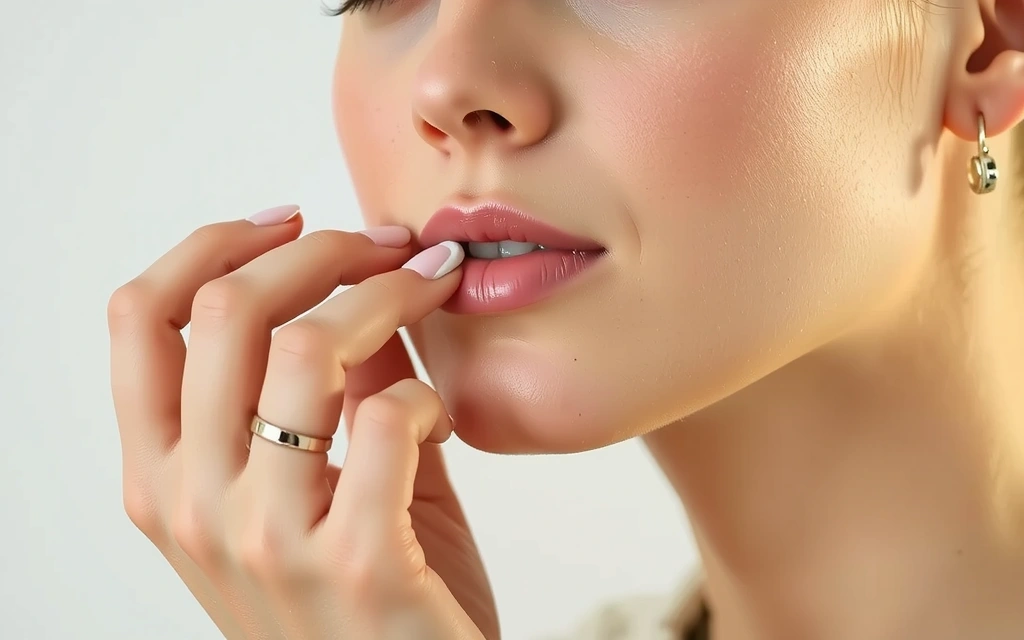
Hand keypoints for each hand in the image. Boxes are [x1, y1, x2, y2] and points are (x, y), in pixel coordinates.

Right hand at [108, 210, 499, 639]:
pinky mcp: (355, 561)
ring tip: (429, 296)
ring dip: (387, 296)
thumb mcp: (308, 489)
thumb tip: (355, 282)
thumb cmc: (361, 600)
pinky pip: (386, 417)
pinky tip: (437, 417)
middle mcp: (191, 505)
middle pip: (228, 310)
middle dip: (325, 249)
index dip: (214, 245)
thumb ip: (323, 389)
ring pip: (308, 347)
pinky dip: (424, 394)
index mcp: (162, 479)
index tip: (289, 219)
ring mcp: (267, 538)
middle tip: (391, 245)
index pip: (140, 317)